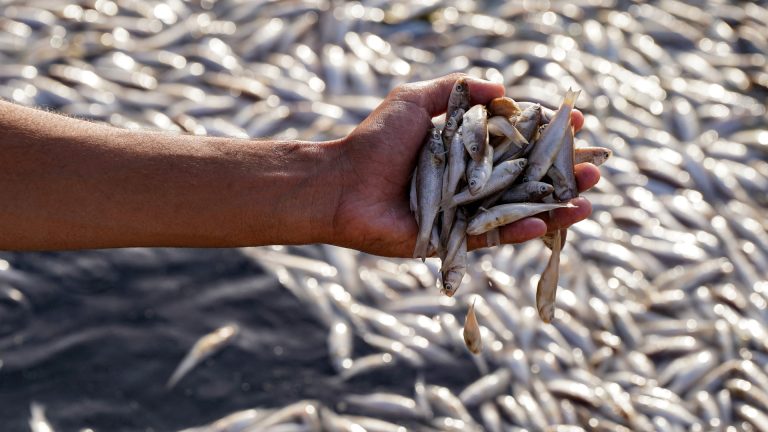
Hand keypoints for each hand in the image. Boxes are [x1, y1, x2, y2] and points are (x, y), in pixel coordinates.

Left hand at [326, 73, 599, 256]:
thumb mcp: (415, 102)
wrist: (342, 184)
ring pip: (518, 210)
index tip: (578, 125)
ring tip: (588, 197)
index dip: (547, 136)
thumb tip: (502, 88)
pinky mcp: (453, 240)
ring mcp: (465, 213)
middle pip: (527, 179)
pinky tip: (548, 222)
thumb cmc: (374, 141)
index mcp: (466, 150)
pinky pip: (493, 238)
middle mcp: (470, 182)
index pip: (517, 142)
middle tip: (595, 168)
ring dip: (556, 206)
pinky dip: (520, 231)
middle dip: (563, 174)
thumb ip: (457, 90)